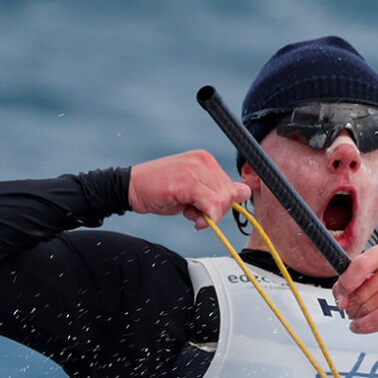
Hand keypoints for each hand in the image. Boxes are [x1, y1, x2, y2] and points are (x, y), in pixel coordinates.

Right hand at [127, 151, 251, 228]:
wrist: (131, 187)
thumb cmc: (159, 190)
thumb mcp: (193, 191)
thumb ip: (216, 192)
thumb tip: (245, 192)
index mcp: (206, 160)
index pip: (231, 186)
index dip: (222, 204)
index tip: (207, 211)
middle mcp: (204, 161)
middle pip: (229, 194)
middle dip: (217, 211)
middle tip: (197, 215)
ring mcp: (196, 169)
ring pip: (222, 199)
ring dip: (208, 215)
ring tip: (189, 213)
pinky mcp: (188, 182)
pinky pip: (210, 204)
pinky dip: (206, 216)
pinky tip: (190, 216)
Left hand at [333, 244, 377, 333]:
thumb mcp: (372, 278)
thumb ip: (350, 282)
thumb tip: (341, 298)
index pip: (360, 265)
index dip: (346, 283)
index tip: (342, 294)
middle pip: (361, 292)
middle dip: (352, 306)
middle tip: (354, 309)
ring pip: (368, 307)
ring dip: (359, 317)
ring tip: (363, 315)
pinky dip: (365, 325)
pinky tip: (360, 326)